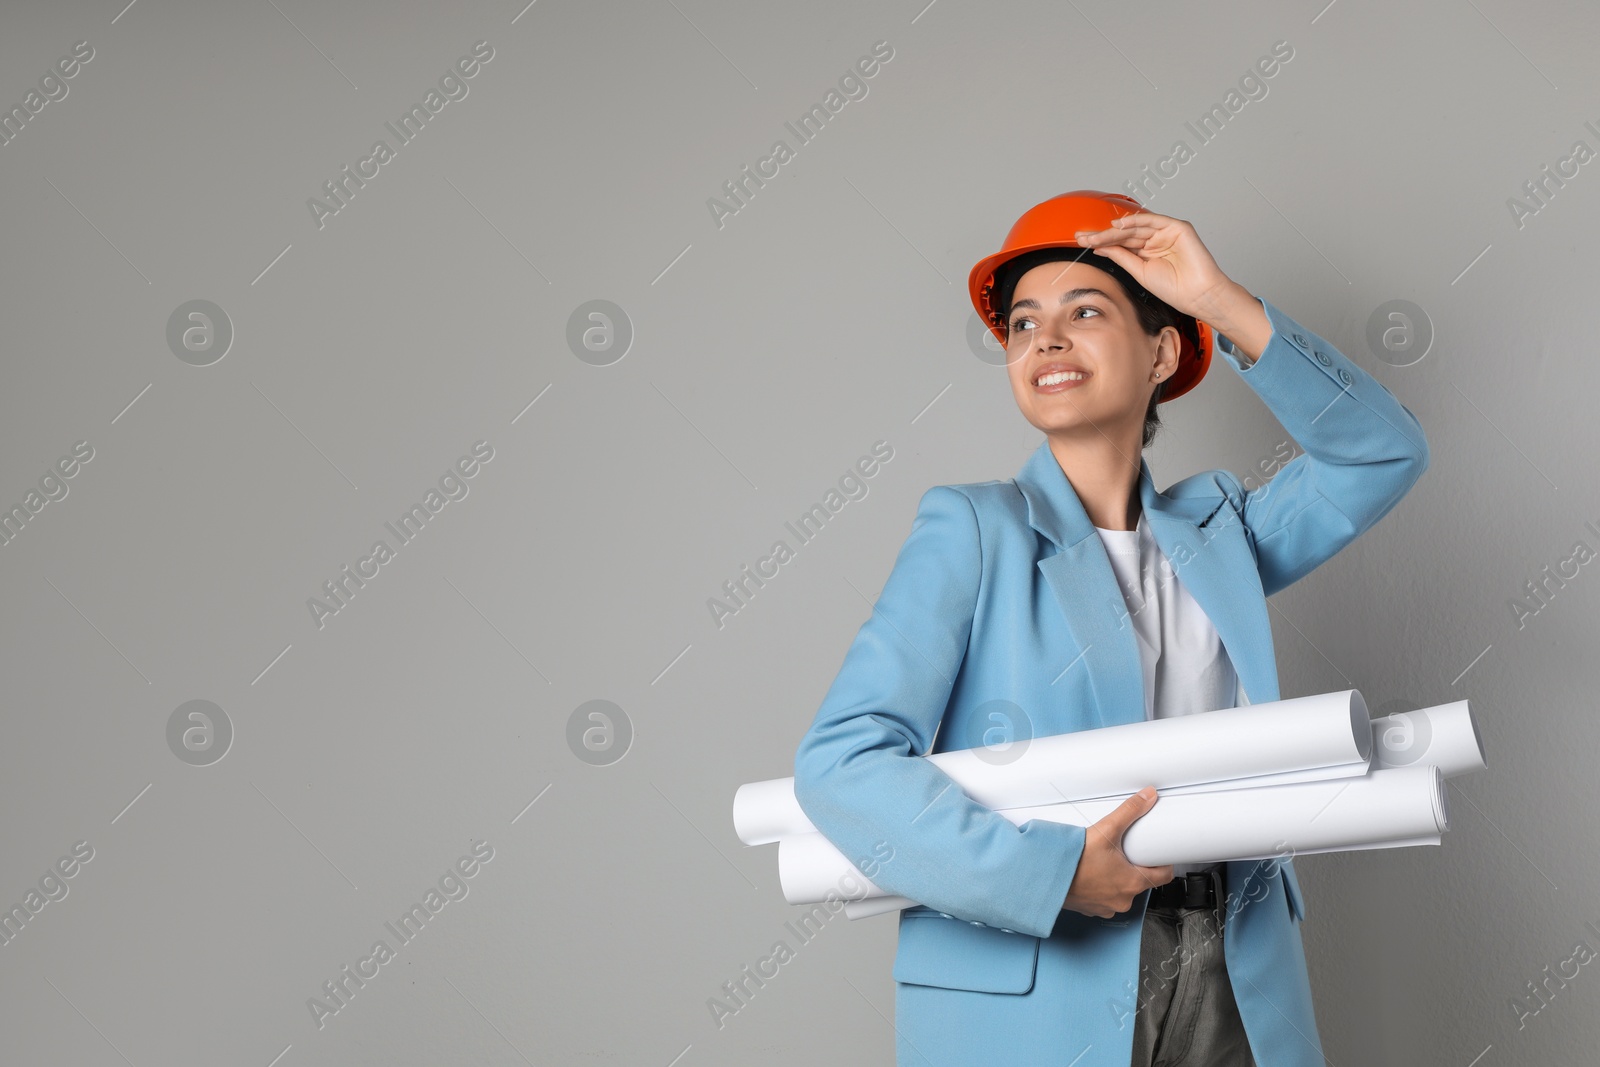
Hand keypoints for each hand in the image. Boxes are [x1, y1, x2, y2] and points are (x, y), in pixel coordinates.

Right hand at [1061, 786, 1173, 918]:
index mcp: (1133, 882)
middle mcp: (1123, 899)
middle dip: (1133, 867)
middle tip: (1122, 852)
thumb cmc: (1074, 862)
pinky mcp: (1092, 908)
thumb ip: (1129, 812)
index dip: (1162, 863)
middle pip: (1140, 882)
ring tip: (1104, 862)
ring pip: (1121, 891)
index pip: (1163, 876)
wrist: (1046, 878)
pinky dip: (1101, 887)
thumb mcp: (1106, 831)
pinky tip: (1092, 874)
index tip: (1157, 854)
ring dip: (1116, 878)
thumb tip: (1147, 797)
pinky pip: (1104, 898)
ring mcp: (1107, 907)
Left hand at [1073, 212, 1234, 322]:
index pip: (1120, 243)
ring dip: (1113, 230)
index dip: (1101, 241)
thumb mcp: (1138, 272)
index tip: (1082, 242)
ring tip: (1094, 235)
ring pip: (1135, 227)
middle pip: (1124, 233)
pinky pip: (1153, 220)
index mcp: (1146, 251)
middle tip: (1082, 237)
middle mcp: (1155, 239)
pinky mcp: (1178, 228)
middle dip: (1102, 235)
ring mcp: (1166, 232)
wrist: (1197, 295)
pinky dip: (1136, 221)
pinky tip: (1118, 226)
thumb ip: (1121, 257)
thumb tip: (1100, 247)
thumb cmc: (1174, 288)